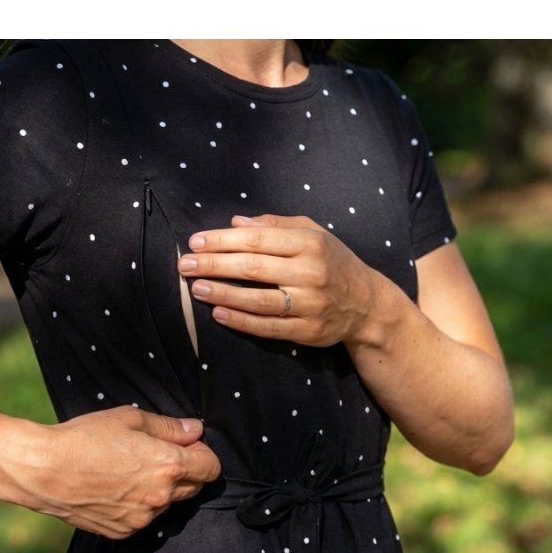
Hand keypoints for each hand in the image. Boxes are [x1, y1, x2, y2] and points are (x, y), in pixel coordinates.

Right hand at [31, 408, 220, 539]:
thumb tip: (195, 430)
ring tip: (126, 472)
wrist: (44, 471)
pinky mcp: (123, 532)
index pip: (211, 468)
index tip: (187, 446)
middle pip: (194, 488)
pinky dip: (136, 506)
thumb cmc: (84, 438)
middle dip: (184, 472)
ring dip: (159, 491)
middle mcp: (161, 497)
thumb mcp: (129, 419)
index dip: (202, 454)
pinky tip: (113, 489)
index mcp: (169, 466)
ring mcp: (142, 518)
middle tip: (154, 456)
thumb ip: (169, 427)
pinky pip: (142, 518)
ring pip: (166, 505)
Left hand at [178, 212, 377, 346]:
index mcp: (310, 243)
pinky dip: (240, 321)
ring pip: (257, 299)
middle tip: (184, 264)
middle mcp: (310, 272)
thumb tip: (236, 222)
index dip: (223, 240)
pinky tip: (218, 314)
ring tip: (196, 288)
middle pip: (253, 268)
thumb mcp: (313, 233)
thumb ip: (276, 224)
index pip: (258, 239)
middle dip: (214, 265)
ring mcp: (309, 303)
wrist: (367, 304)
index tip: (195, 242)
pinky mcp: (307, 330)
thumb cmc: (333, 262)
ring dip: (222, 294)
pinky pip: (267, 327)